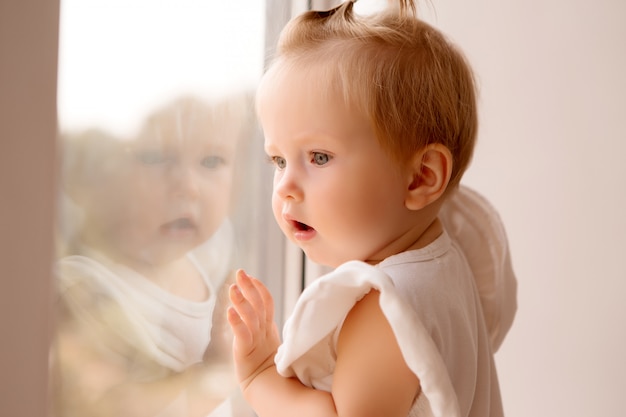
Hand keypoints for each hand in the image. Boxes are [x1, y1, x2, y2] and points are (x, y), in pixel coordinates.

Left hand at [227, 270, 280, 389]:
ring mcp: (257, 340)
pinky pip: (242, 334)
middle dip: (249, 287)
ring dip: (241, 301)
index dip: (259, 288)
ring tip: (232, 287)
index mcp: (269, 327)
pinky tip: (229, 311)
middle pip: (259, 304)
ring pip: (251, 316)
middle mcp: (264, 331)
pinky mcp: (247, 352)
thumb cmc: (265, 364)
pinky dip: (236, 322)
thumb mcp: (266, 340)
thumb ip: (264, 324)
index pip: (267, 302)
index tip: (251, 276)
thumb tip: (259, 308)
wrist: (264, 387)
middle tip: (240, 272)